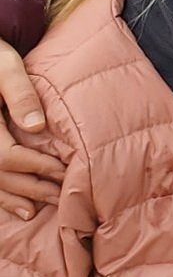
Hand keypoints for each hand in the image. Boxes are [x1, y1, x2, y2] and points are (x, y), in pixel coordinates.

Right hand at [0, 39, 59, 219]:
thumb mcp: (5, 66)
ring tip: (37, 211)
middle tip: (61, 197)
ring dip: (13, 197)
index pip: (7, 155)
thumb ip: (20, 92)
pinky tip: (17, 207)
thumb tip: (37, 125)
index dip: (36, 166)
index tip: (64, 171)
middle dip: (30, 187)